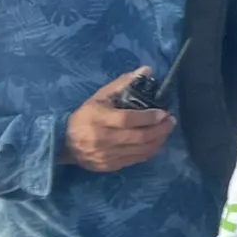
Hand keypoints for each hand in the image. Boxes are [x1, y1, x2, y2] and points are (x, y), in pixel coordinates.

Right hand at [60, 69, 175, 171]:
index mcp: (97, 119)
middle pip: (137, 137)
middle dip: (159, 129)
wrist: (65, 143)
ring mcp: (105, 155)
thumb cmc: (86, 116)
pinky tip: (156, 142)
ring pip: (139, 151)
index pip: (126, 120)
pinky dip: (150, 151)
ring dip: (158, 140)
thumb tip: (147, 69)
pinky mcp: (109, 166)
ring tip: (166, 130)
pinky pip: (135, 160)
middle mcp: (101, 139)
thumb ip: (123, 83)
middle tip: (171, 121)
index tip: (163, 113)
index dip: (147, 117)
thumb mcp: (100, 96)